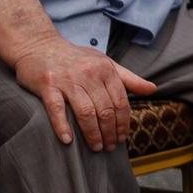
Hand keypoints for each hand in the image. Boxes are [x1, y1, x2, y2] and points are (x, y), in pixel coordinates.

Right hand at [11, 33, 157, 150]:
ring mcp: (67, 79)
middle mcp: (88, 73)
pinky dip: (62, 126)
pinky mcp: (47, 84)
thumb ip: (128, 78)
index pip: (121, 101)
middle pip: (105, 109)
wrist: (39, 46)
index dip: (123, 123)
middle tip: (109, 147)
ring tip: (95, 147)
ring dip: (92, 134)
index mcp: (105, 68)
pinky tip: (68, 140)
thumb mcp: (105, 63)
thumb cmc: (76, 58)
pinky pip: (57, 108)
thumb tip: (152, 89)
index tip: (122, 137)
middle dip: (110, 132)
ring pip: (85, 112)